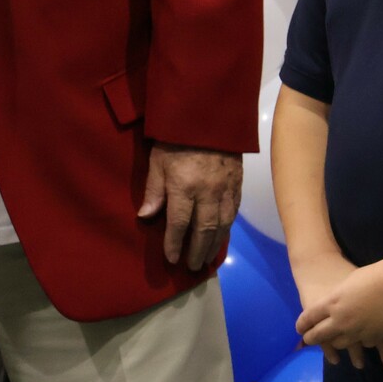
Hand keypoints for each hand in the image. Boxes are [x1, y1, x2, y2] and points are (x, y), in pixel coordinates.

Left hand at [137, 144, 241, 270]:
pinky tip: (222, 236)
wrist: (209, 114)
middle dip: (197, 251)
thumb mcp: (158, 160)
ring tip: (207, 258)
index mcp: (184, 186)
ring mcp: (225, 188)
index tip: (171, 258)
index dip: (174, 243)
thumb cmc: (176, 137)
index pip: (179, 223)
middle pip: (204, 230)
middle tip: (192, 267)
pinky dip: (228, 227)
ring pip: (222, 224)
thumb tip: (145, 216)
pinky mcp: (237, 183)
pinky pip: (234, 211)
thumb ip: (154, 190)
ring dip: (215, 244)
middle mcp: (207, 192)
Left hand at [296, 257, 382, 366]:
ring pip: (339, 344)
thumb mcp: (349, 283)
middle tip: (309, 340)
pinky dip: (361, 341)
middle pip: (320, 335)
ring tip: (334, 343)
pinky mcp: (373, 338)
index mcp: (332, 303)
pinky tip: (363, 339)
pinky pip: (362, 343)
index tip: (299, 328)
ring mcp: (356, 332)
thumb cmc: (375, 275)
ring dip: (335, 343)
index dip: (302, 324)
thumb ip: (338, 297)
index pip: (309, 318)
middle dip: (312, 339)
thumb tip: (334, 306)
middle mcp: (340, 320)